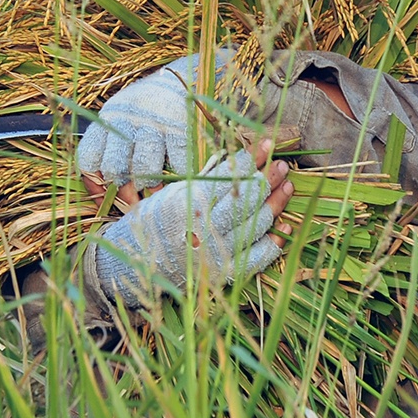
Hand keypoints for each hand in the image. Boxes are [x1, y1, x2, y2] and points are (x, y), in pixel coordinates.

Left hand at [76, 51, 229, 188]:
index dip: (94, 184)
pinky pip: (176, 162)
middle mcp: (126, 118)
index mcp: (107, 118)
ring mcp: (154, 121)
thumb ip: (110, 149)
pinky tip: (178, 174)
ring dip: (149, 185)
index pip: (89, 158)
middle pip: (113, 166)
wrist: (184, 76)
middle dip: (123, 189)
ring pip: (143, 167)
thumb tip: (104, 194)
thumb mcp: (122, 119)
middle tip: (134, 196)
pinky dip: (177, 174)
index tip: (108, 195)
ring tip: (155, 188)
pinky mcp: (180, 125)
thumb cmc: (148, 109)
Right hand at [85, 141, 294, 304]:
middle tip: (282, 166)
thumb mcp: (173, 193)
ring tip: (287, 188)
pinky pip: (257, 258)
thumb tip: (237, 155)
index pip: (230, 175)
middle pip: (248, 198)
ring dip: (276, 205)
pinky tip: (285, 228)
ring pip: (256, 225)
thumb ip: (206, 177)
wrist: (131, 266)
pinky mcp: (223, 275)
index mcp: (189, 203)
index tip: (267, 143)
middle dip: (268, 178)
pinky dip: (274, 244)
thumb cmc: (152, 223)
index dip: (252, 158)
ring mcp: (216, 254)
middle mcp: (204, 227)